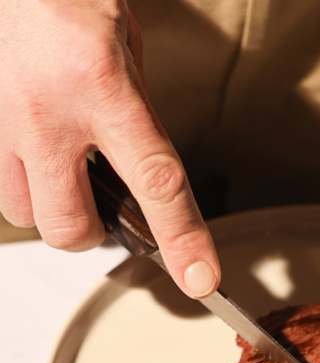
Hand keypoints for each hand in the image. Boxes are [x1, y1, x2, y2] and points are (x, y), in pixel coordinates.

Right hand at [0, 0, 219, 297]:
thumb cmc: (75, 5)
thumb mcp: (130, 62)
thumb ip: (140, 129)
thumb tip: (148, 190)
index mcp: (103, 88)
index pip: (155, 182)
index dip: (181, 239)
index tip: (199, 279)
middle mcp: (48, 112)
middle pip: (71, 227)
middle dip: (93, 232)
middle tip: (104, 204)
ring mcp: (4, 121)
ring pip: (28, 217)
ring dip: (54, 210)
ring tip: (66, 176)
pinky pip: (2, 188)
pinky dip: (25, 186)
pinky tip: (38, 157)